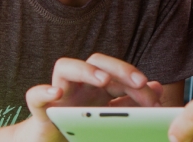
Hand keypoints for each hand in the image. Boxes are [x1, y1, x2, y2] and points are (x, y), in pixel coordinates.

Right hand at [16, 54, 163, 141]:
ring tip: (103, 80)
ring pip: (65, 66)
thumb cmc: (79, 131)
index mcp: (96, 88)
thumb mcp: (110, 121)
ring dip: (85, 70)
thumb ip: (130, 105)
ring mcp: (58, 94)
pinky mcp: (39, 110)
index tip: (155, 98)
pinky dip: (43, 92)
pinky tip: (56, 94)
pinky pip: (35, 96)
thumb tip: (157, 87)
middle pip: (97, 62)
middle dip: (120, 69)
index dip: (137, 82)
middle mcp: (78, 85)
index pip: (118, 74)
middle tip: (139, 83)